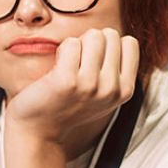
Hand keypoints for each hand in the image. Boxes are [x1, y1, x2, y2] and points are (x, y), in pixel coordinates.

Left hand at [4, 28, 139, 153]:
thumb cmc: (67, 106)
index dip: (109, 45)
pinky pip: (71, 43)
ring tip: (68, 65)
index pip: (129, 43)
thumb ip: (115, 70)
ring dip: (78, 44)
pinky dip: (61, 50)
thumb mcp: (103, 94)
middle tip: (78, 64)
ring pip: (94, 36)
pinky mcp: (67, 81)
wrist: (38, 132)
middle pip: (110, 35)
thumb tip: (117, 37)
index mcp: (125, 91)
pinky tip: (57, 68)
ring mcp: (90, 85)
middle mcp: (112, 89)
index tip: (95, 61)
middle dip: (92, 42)